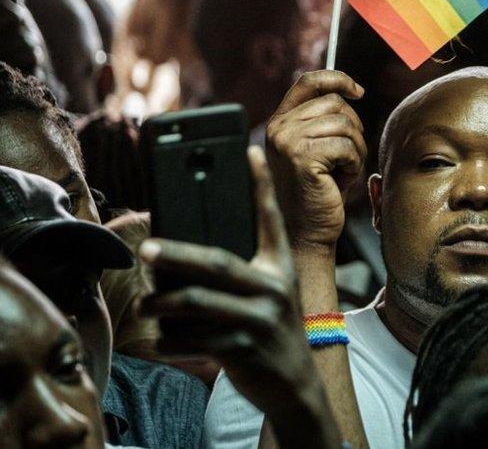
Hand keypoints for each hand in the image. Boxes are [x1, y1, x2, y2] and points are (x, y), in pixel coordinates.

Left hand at [138, 147, 330, 429]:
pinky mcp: (244, 350)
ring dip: (161, 304)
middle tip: (146, 250)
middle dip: (176, 254)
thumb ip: (240, 271)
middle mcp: (274, 288)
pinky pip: (193, 339)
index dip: (261, 184)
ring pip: (197, 303)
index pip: (270, 219)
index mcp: (280, 267)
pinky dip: (170, 339)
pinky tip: (161, 337)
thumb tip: (176, 255)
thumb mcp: (269, 294)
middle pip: (217, 263)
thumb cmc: (269, 331)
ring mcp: (261, 320)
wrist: (294, 384)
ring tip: (145, 303)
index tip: (249, 151)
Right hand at [266, 70, 365, 252]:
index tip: (358, 91)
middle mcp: (279, 127)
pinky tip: (341, 180)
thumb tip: (349, 91)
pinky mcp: (302, 157)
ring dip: (355, 149)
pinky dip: (353, 163)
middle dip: (353, 129)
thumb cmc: (318, 192)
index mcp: (280, 121)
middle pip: (335, 103)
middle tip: (346, 158)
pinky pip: (346, 145)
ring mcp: (288, 141)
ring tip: (343, 171)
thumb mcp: (318, 148)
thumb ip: (323, 120)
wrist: (306, 232)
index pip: (309, 81)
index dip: (337, 79)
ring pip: (344, 124)